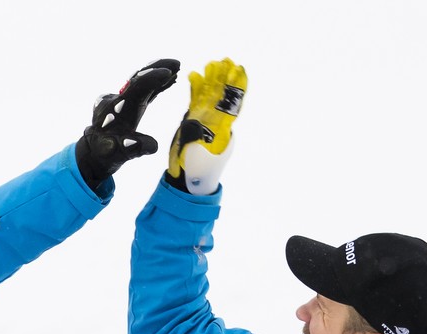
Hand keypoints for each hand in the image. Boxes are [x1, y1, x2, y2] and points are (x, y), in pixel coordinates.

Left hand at [74, 59, 179, 186]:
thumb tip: (152, 145)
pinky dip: (156, 83)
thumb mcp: (119, 155)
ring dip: (158, 73)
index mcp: (116, 109)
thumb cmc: (107, 154)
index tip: (169, 73)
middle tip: (177, 63)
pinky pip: (143, 88)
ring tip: (177, 68)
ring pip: (140, 81)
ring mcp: (121, 99)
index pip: (135, 86)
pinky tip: (171, 78)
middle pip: (137, 78)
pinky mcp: (127, 102)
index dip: (152, 78)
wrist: (94, 151)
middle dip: (156, 68)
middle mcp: (117, 100)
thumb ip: (133, 148)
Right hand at [167, 58, 247, 194]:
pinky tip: (194, 74)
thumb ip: (199, 142)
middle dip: (225, 78)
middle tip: (227, 60)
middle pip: (223, 96)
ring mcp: (204, 120)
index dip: (236, 88)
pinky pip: (195, 101)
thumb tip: (200, 128)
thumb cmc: (195, 171)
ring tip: (213, 63)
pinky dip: (195, 88)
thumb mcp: (198, 158)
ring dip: (212, 79)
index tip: (239, 71)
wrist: (187, 180)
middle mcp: (215, 122)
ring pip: (210, 95)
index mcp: (221, 131)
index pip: (232, 105)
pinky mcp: (193, 120)